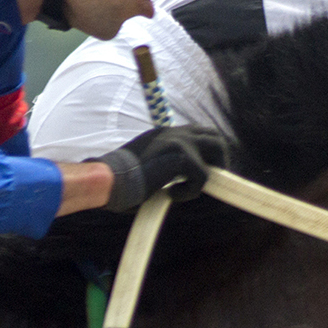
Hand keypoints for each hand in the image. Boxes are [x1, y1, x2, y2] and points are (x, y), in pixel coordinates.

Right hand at [90, 126, 230, 212]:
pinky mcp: (183, 157)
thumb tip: (180, 183)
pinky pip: (203, 177)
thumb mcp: (147, 166)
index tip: (200, 172)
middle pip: (215, 136)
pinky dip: (190, 192)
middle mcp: (174, 132)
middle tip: (205, 181)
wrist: (109, 179)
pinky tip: (171, 195)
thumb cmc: (120, 180)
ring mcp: (180, 141)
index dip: (205, 153)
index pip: (197, 133)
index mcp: (165, 133)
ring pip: (218, 149)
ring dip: (210, 172)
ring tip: (189, 188)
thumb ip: (166, 166)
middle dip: (218, 159)